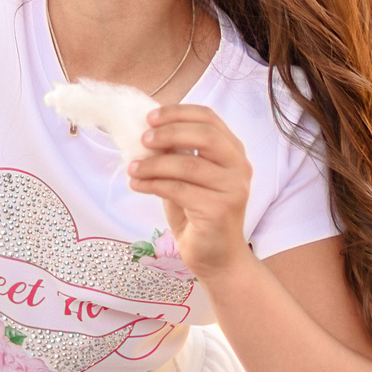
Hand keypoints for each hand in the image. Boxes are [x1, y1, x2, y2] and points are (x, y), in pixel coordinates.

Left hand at [127, 104, 253, 281]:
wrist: (217, 258)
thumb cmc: (200, 215)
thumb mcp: (189, 178)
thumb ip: (177, 155)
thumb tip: (147, 131)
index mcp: (233, 152)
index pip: (209, 119)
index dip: (178, 113)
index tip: (150, 117)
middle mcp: (238, 167)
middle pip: (204, 136)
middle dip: (169, 133)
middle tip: (143, 139)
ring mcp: (232, 188)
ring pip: (188, 165)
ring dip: (154, 164)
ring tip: (133, 168)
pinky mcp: (219, 209)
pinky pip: (179, 189)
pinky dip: (153, 184)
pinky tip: (137, 185)